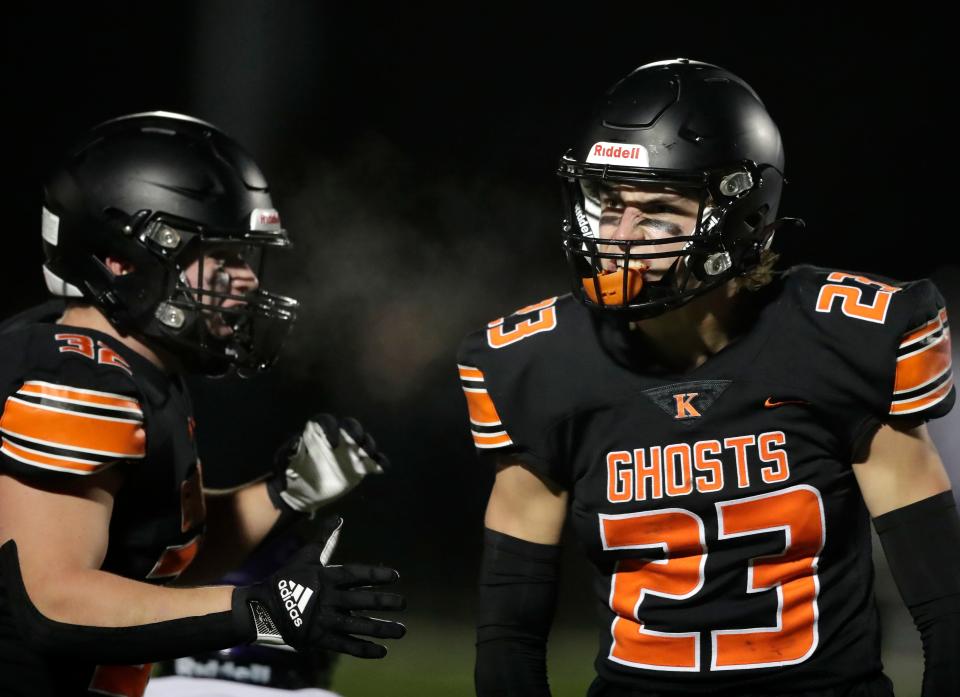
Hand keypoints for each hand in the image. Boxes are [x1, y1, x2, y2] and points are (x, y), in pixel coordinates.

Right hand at [233, 518, 405, 657]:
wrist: (263, 607)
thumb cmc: (288, 578)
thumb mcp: (306, 556)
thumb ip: (323, 537)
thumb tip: (338, 517)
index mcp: (327, 578)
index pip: (357, 575)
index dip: (376, 576)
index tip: (396, 576)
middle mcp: (329, 598)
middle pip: (362, 601)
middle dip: (385, 602)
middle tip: (403, 603)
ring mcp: (324, 619)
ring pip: (359, 625)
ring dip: (382, 628)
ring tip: (401, 630)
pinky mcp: (319, 638)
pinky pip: (345, 644)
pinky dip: (364, 649)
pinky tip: (381, 651)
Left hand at [270, 414, 388, 513]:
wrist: (302, 492)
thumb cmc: (292, 472)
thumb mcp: (284, 460)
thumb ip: (289, 450)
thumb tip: (296, 444)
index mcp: (319, 433)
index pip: (327, 422)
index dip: (331, 428)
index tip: (332, 444)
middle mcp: (337, 438)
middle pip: (350, 426)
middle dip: (355, 431)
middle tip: (357, 442)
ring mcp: (350, 452)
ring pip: (364, 441)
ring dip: (369, 444)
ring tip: (369, 454)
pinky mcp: (359, 467)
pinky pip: (373, 461)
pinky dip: (380, 462)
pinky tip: (382, 467)